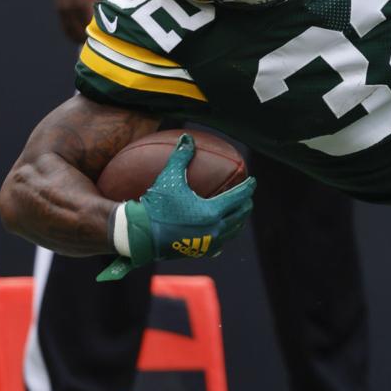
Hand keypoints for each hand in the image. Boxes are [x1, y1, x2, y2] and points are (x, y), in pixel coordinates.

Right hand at [54, 0, 112, 41]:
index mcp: (83, 2)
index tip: (114, 39)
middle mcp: (70, 9)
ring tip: (98, 40)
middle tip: (108, 42)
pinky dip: (75, 34)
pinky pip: (66, 29)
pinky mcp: (59, 10)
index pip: (93, 26)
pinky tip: (86, 35)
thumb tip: (127, 13)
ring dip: (83, 39)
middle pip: (81, 34)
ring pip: (72, 34)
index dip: (103, 34)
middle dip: (94, 39)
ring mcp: (63, 10)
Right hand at [97, 134, 255, 280]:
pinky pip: (220, 244)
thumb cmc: (155, 206)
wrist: (138, 235)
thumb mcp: (169, 178)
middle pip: (240, 215)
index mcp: (212, 211)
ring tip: (239, 212)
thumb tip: (187, 138)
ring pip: (232, 231)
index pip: (239, 197)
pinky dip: (225, 235)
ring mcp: (208, 243)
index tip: (252, 181)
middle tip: (247, 195)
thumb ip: (181, 157)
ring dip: (238, 220)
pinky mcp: (199, 253)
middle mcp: (214, 229)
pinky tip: (224, 232)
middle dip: (246, 204)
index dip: (248, 187)